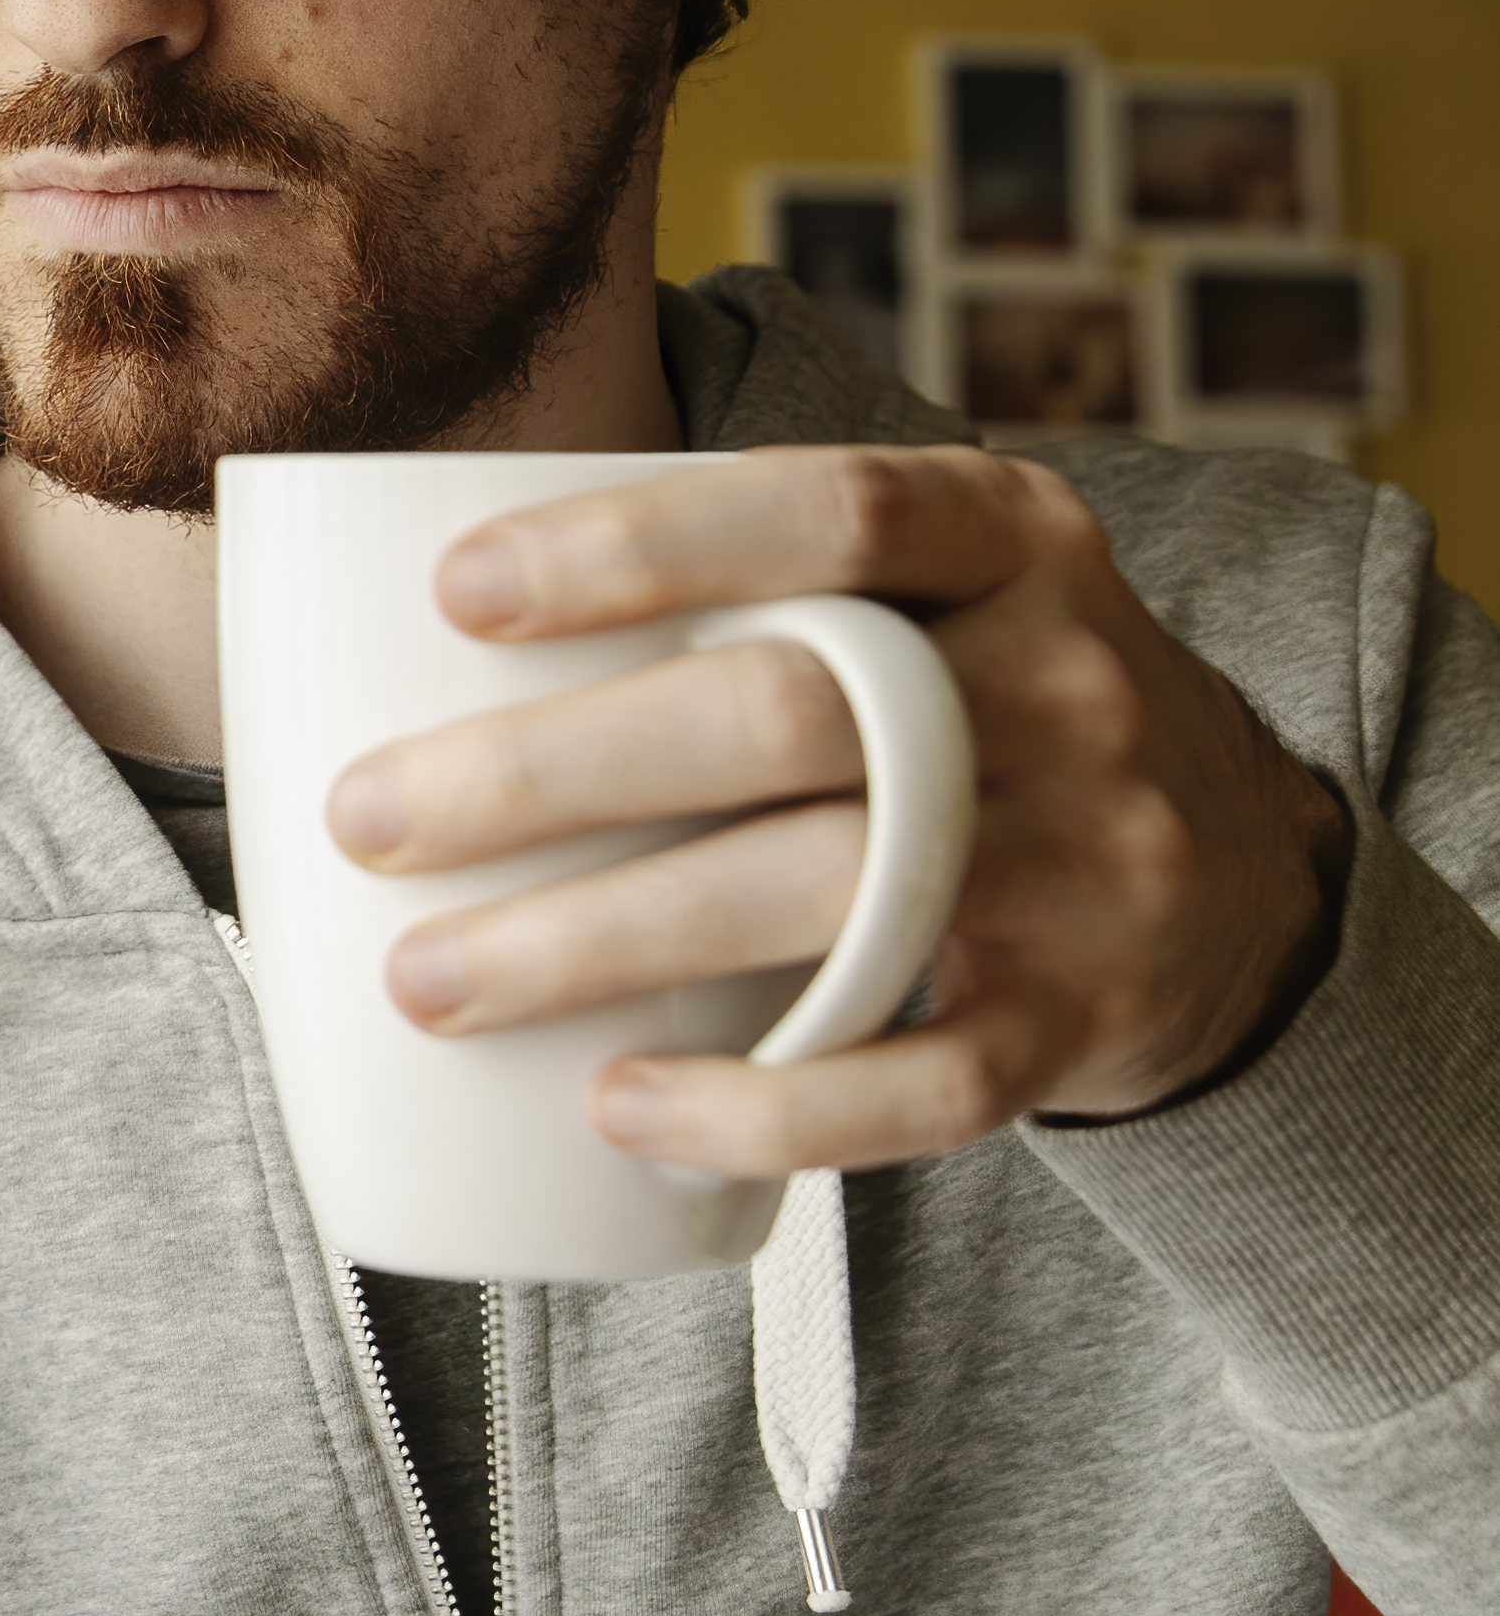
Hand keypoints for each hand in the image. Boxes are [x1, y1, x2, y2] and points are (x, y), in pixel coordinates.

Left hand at [322, 446, 1350, 1172]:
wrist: (1247, 880)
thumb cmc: (995, 710)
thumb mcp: (944, 588)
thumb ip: (766, 577)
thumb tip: (428, 622)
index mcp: (1011, 540)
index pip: (827, 510)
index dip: (637, 544)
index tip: (456, 594)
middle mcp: (1057, 685)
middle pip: (781, 717)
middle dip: (546, 775)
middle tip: (368, 818)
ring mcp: (1080, 860)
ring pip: (816, 900)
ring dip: (592, 945)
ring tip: (422, 975)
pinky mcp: (1077, 1020)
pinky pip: (911, 1082)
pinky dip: (755, 1106)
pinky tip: (616, 1106)